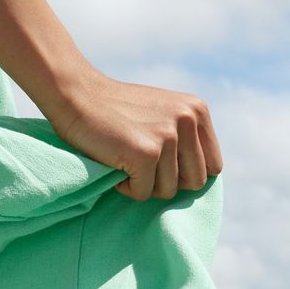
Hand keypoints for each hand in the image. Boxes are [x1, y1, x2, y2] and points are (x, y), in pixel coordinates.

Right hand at [45, 65, 222, 202]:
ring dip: (144, 184)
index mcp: (197, 111)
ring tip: (125, 158)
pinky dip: (125, 186)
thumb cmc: (115, 109)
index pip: (213, 165)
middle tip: (141, 164)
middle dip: (167, 182)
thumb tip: (200, 178)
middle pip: (195, 182)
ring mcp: (168, 137)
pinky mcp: (145, 154)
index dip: (186, 173)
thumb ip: (185, 136)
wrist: (76, 95)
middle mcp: (188, 120)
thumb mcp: (163, 112)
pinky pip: (142, 193)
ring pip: (167, 191)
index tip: (163, 165)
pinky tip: (114, 163)